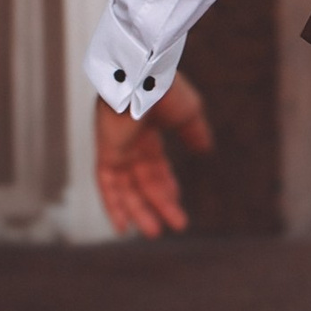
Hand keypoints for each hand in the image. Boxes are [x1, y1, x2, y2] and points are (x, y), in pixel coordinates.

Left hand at [93, 71, 215, 238]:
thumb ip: (194, 134)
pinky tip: (122, 228)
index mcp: (147, 130)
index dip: (166, 185)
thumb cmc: (168, 90)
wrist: (146, 77)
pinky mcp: (106, 153)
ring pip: (127, 188)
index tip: (177, 202)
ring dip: (140, 211)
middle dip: (159, 203)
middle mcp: (130, 142)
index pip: (154, 165)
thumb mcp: (188, 115)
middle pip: (143, 180)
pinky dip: (113, 207)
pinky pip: (107, 186)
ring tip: (155, 233)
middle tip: (176, 225)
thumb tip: (205, 150)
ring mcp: (116, 148)